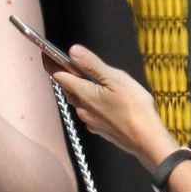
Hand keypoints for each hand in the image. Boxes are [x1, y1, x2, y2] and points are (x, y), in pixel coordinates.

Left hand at [50, 45, 164, 160]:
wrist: (145, 140)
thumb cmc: (134, 108)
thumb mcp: (115, 79)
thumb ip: (92, 64)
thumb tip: (73, 51)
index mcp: (84, 93)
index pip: (58, 75)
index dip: (50, 62)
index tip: (45, 52)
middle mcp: (82, 108)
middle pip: (66, 88)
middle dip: (65, 74)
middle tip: (69, 62)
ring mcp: (89, 121)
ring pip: (77, 100)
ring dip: (78, 88)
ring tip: (89, 79)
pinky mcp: (98, 128)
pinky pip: (88, 112)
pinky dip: (90, 102)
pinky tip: (102, 99)